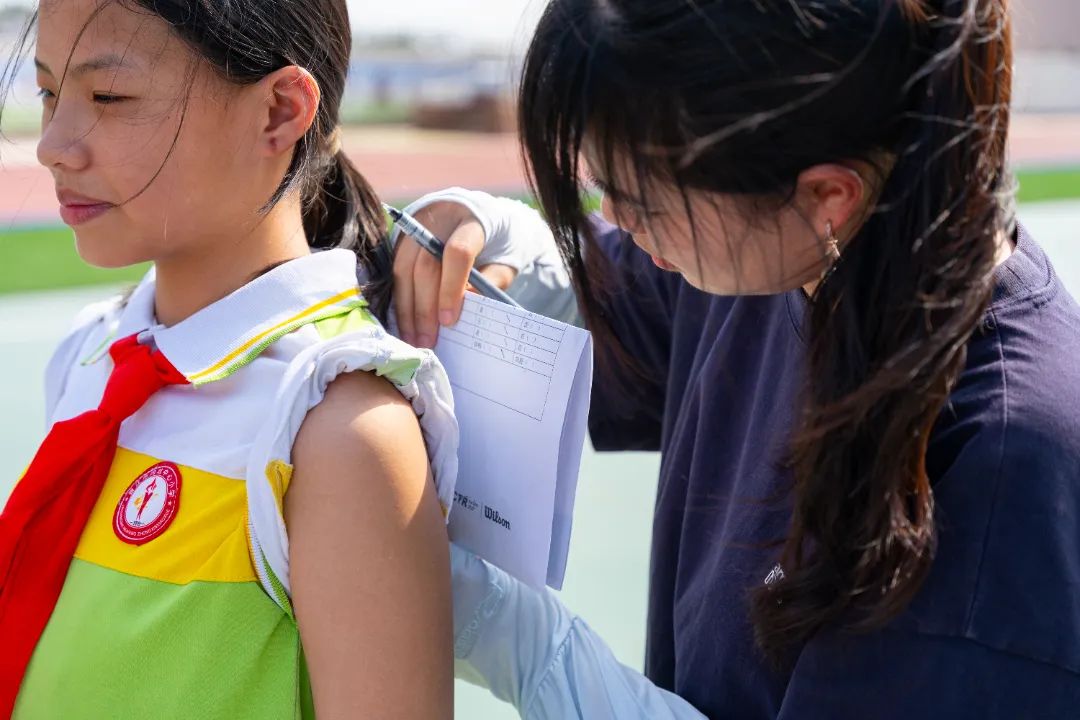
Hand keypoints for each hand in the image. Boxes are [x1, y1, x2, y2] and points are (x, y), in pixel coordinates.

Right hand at [393, 201, 517, 348]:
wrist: (480, 215)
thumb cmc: (498, 244)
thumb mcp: (504, 263)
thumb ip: (489, 283)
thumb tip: (462, 311)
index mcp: (472, 220)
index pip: (457, 252)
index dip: (451, 288)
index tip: (448, 321)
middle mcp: (439, 218)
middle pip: (423, 264)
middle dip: (423, 307)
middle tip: (426, 341)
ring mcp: (415, 226)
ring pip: (402, 268)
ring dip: (405, 308)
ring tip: (411, 338)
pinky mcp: (402, 237)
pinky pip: (393, 270)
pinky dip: (398, 298)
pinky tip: (403, 322)